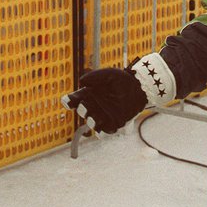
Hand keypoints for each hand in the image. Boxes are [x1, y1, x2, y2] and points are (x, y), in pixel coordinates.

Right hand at [61, 54, 175, 132]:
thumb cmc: (122, 80)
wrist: (139, 88)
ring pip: (91, 122)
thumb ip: (95, 76)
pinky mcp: (113, 123)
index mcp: (89, 93)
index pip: (75, 99)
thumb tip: (81, 82)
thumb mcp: (108, 74)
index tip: (67, 101)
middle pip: (82, 110)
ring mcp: (102, 115)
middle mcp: (93, 105)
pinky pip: (104, 131)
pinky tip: (101, 131)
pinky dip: (101, 133)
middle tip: (85, 105)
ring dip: (91, 122)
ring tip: (93, 119)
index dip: (69, 101)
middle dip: (82, 109)